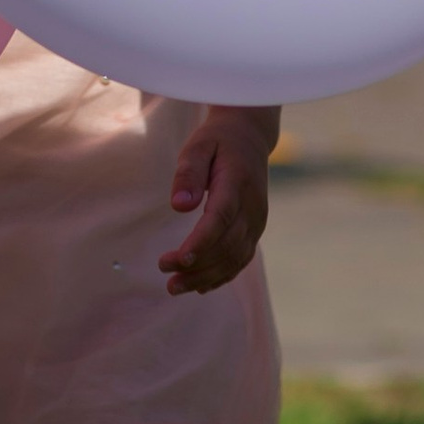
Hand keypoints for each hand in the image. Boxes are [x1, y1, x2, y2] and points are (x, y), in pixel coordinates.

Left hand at [159, 105, 277, 297]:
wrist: (249, 137)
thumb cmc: (217, 141)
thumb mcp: (198, 145)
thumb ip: (188, 172)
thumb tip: (179, 205)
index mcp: (237, 183)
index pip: (220, 219)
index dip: (201, 243)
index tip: (178, 259)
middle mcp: (252, 206)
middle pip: (227, 245)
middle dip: (197, 266)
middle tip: (166, 277)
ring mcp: (257, 220)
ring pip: (235, 257)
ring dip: (206, 276)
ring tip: (175, 286)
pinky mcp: (255, 229)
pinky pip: (242, 258)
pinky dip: (223, 275)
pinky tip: (200, 285)